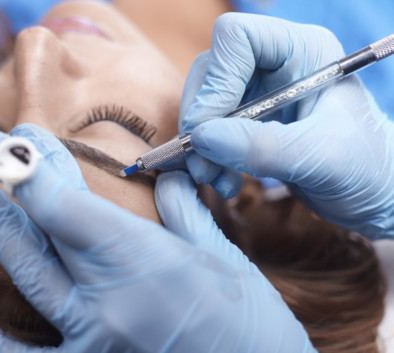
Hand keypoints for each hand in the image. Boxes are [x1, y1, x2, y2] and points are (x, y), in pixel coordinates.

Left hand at [0, 124, 315, 351]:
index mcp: (145, 262)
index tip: (19, 138)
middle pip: (43, 229)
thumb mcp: (220, 257)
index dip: (37, 166)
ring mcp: (94, 340)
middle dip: (9, 180)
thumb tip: (167, 180)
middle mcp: (109, 301)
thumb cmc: (251, 322)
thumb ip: (183, 212)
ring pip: (30, 278)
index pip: (67, 204)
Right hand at [181, 13, 393, 238]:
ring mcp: (259, 93)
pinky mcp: (248, 121)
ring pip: (203, 102)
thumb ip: (260, 146)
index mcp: (304, 51)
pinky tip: (225, 181)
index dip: (216, 81)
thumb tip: (200, 137)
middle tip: (203, 164)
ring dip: (200, 145)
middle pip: (211, 71)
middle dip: (201, 121)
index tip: (208, 128)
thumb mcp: (318, 157)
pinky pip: (209, 129)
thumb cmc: (364, 169)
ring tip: (216, 179)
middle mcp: (276, 64)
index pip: (237, 38)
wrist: (371, 196)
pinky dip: (208, 156)